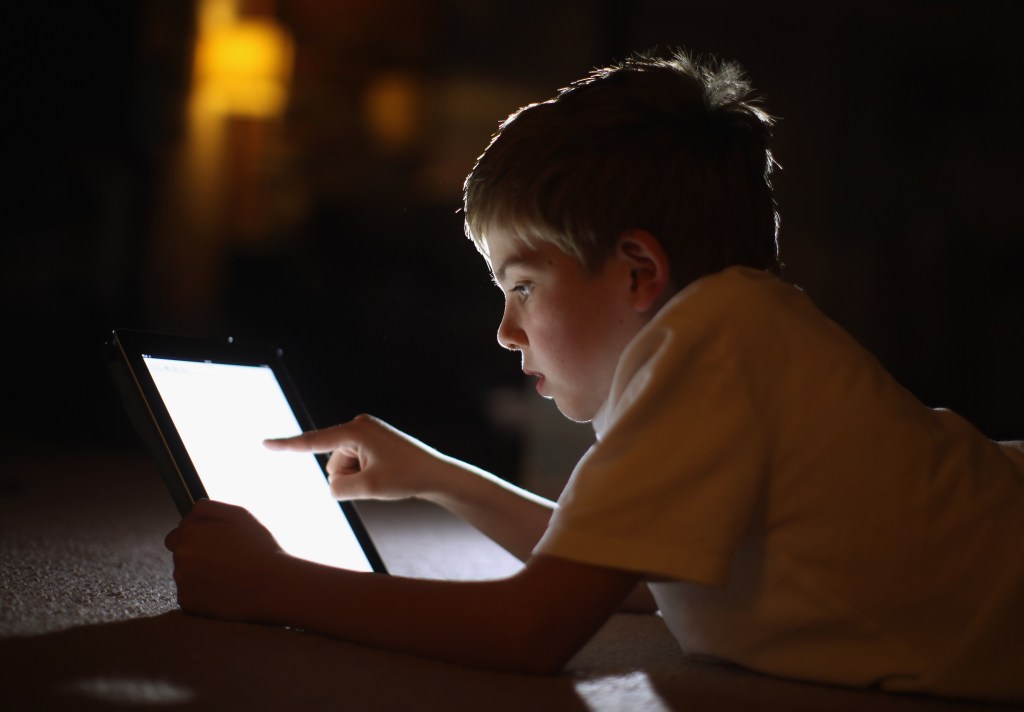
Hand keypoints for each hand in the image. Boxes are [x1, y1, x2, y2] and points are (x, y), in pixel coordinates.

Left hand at [164, 499, 285, 620]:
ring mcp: (182, 580)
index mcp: (190, 531)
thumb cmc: (259, 548)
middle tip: (227, 561)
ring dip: (201, 575)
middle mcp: (180, 555)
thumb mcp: (238, 515)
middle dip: (198, 556)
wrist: (273, 586)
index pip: (179, 534)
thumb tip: (186, 515)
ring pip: (186, 575)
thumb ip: (207, 508)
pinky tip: (224, 591)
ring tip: (229, 576)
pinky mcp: (187, 602)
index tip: (219, 546)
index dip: (200, 539)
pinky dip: (204, 594)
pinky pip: (191, 595)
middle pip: (181, 555)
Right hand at [263, 414, 444, 500]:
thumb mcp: (367, 488)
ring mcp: (365, 432)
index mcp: (355, 430)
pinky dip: (365, 475)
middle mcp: (358, 426)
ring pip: (342, 467)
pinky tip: (386, 473)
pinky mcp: (370, 441)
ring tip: (385, 475)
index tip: (263, 443)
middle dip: (349, 477)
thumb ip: (338, 488)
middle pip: (333, 463)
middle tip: (381, 477)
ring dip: (358, 478)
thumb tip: (332, 484)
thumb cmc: (406, 477)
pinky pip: (353, 465)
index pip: (313, 442)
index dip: (286, 445)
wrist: (436, 474)